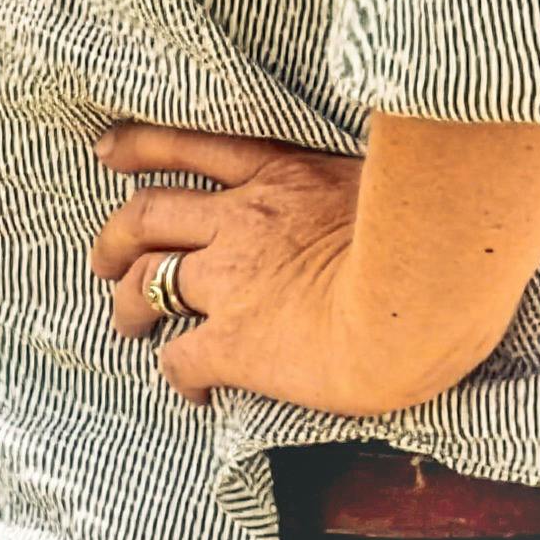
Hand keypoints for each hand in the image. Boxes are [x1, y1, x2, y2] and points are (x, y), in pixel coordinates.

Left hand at [90, 121, 447, 414]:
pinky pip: (183, 360)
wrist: (422, 295)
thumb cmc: (437, 237)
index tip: (108, 152)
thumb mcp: (392, 182)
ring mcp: (230, 281)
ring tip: (124, 320)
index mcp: (278, 175)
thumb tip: (393, 188)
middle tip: (102, 257)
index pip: (190, 147)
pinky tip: (189, 393)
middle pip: (148, 215)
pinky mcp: (234, 342)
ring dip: (127, 301)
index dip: (140, 148)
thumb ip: (366, 184)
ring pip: (147, 282)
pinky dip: (176, 375)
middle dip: (116, 235)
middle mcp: (240, 221)